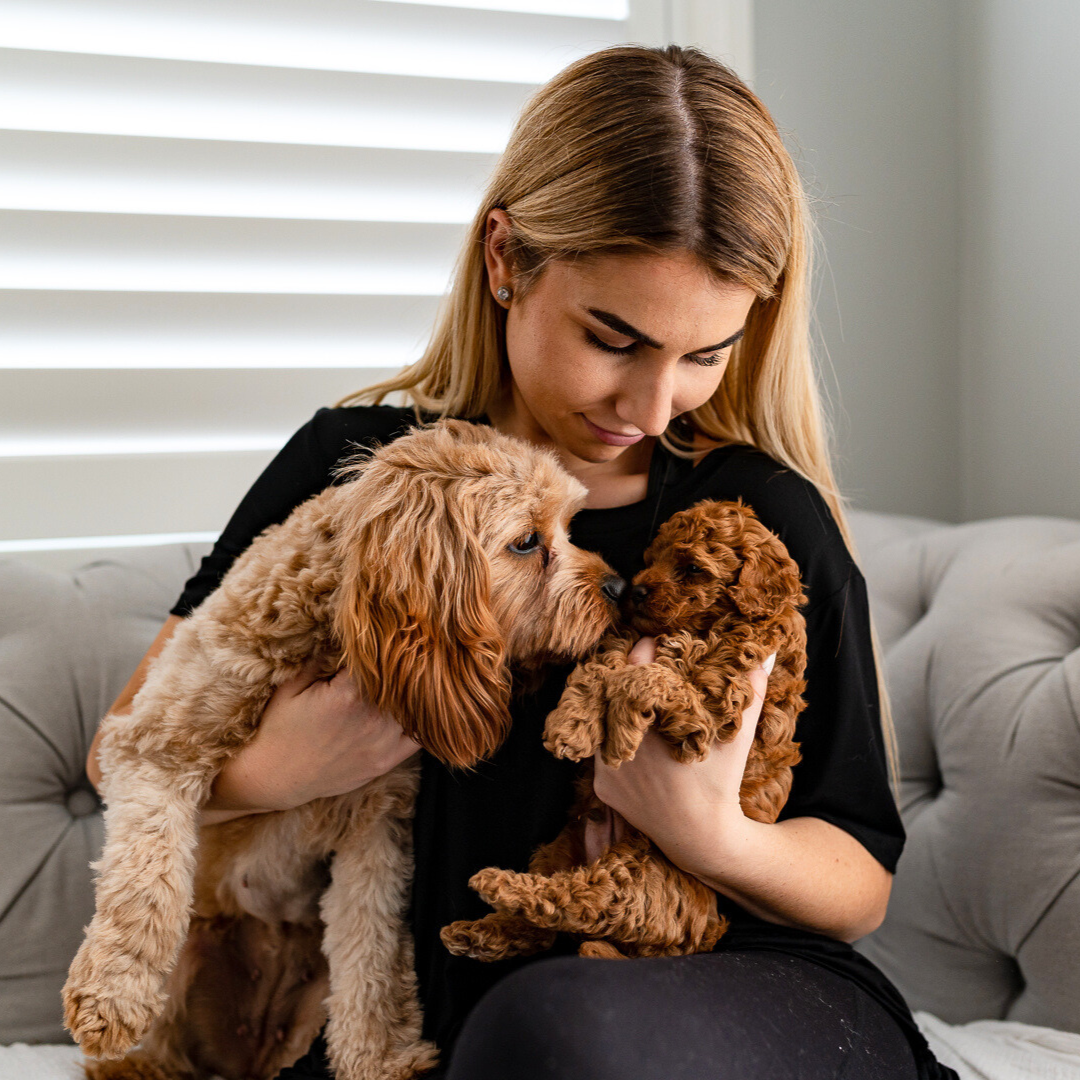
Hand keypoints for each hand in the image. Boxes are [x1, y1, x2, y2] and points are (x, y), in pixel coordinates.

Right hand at [207, 658, 420, 812]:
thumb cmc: (278, 727)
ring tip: (408, 678)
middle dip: (403, 665)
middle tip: (402, 652)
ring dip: (412, 691)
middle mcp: (372, 719)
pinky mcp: (387, 761)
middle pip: (405, 681)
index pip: (384, 659)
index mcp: (349, 694)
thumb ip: (321, 657)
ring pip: (416, 707)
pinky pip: (420, 737)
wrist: (275, 778)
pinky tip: (414, 707)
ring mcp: (383, 743)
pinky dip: (420, 720)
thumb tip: (345, 632)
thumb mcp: (292, 685)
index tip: (384, 637)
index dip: (386, 646)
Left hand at [589, 637, 772, 866]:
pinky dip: (613, 738)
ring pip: (602, 720)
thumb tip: (768, 654)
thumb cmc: (721, 784)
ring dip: (616, 706)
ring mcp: (607, 766)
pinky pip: (600, 750)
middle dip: (627, 676)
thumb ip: (750, 693)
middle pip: (612, 693)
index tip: (653, 643)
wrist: (701, 839)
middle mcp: (622, 744)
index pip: (634, 670)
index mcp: (652, 724)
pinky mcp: (602, 786)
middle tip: (643, 664)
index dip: (642, 651)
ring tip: (635, 695)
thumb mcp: (737, 738)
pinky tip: (632, 732)